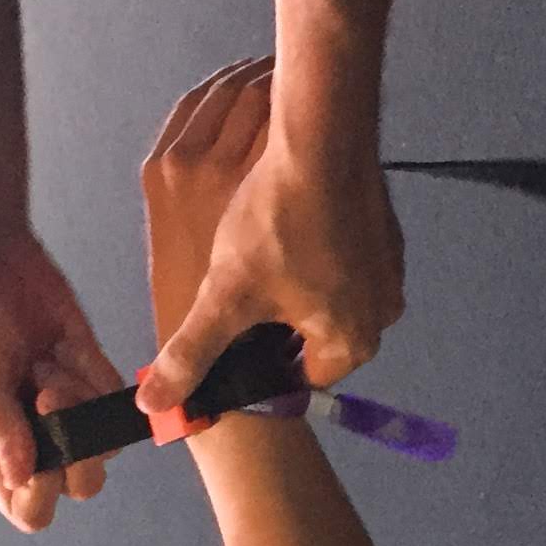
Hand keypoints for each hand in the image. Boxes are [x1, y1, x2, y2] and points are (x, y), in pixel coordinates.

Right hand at [0, 228, 123, 532]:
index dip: (42, 494)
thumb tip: (22, 478)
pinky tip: (65, 347)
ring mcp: (64, 409)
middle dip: (78, 453)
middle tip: (52, 398)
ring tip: (49, 364)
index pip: (26, 507)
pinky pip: (113, 397)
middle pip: (76, 484)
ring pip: (103, 442)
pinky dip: (96, 377)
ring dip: (84, 405)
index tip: (42, 453)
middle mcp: (31, 438)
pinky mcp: (88, 374)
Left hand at [139, 66, 400, 414]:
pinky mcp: (386, 232)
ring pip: (330, 295)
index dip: (262, 359)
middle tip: (243, 289)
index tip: (235, 334)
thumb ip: (191, 353)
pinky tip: (288, 224)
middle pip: (316, 335)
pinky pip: (345, 258)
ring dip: (298, 282)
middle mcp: (382, 313)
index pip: (301, 375)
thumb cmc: (278, 222)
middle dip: (278, 319)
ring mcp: (390, 271)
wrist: (325, 138)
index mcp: (351, 341)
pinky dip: (318, 250)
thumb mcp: (226, 294)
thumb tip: (154, 408)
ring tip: (263, 254)